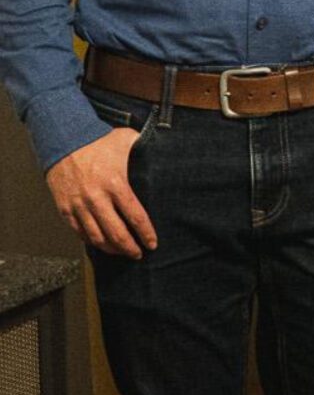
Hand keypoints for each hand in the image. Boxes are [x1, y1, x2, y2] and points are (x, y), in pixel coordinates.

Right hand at [47, 128, 156, 257]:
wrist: (64, 140)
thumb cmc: (99, 141)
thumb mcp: (128, 141)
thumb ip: (147, 150)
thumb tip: (168, 154)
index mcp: (116, 184)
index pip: (135, 217)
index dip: (145, 234)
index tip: (152, 244)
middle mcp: (96, 198)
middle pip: (116, 233)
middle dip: (129, 247)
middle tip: (138, 254)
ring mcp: (79, 205)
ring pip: (96, 236)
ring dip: (111, 248)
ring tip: (121, 252)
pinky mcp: (65, 208)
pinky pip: (79, 231)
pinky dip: (91, 241)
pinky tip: (101, 243)